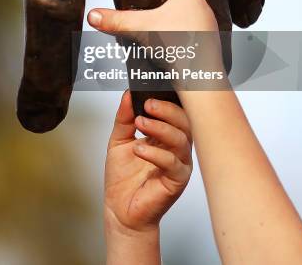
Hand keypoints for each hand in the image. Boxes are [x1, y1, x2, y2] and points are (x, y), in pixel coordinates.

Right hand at [89, 0, 225, 89]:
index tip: (139, 10)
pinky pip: (189, 39)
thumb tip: (94, 15)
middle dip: (156, 18)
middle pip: (170, 8)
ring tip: (154, 42)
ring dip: (167, 32)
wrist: (199, 77)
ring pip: (180, 24)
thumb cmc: (180, 47)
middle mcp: (202, 8)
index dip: (148, 0)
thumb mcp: (140, 28)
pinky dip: (177, 45)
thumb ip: (116, 20)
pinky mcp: (209, 44)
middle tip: (144, 28)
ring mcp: (208, 27)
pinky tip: (167, 53)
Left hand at [105, 91, 191, 235]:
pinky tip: (140, 150)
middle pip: (183, 121)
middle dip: (166, 109)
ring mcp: (179, 163)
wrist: (120, 210)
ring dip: (160, 127)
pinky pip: (173, 163)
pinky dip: (156, 153)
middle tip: (148, 104)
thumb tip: (127, 94)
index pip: (174, 111)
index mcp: (165, 135)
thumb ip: (123, 118)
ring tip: (140, 123)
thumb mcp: (118, 140)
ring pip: (181, 139)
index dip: (167, 99)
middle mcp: (175, 147)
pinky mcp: (177, 181)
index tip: (150, 90)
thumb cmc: (123, 179)